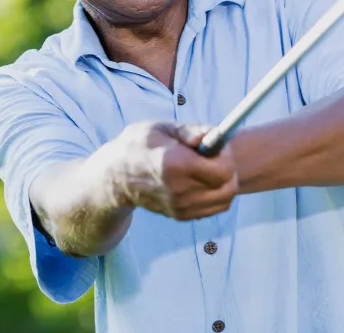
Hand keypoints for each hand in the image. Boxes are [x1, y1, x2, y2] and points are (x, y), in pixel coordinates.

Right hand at [107, 121, 238, 220]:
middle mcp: (179, 189)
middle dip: (229, 170)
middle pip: (227, 188)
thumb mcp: (160, 128)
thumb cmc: (136, 146)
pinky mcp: (179, 215)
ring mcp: (179, 206)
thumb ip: (191, 131)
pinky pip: (212, 208)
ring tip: (208, 168)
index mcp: (174, 164)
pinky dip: (215, 194)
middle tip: (216, 157)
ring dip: (224, 184)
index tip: (216, 146)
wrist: (114, 177)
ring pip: (224, 201)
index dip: (226, 156)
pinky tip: (200, 180)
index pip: (222, 170)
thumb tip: (215, 135)